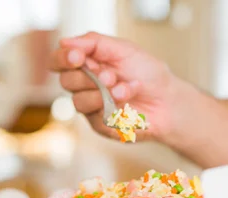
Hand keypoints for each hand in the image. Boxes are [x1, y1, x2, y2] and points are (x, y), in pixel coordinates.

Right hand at [51, 32, 176, 139]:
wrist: (168, 101)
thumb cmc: (148, 74)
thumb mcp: (123, 50)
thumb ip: (94, 43)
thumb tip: (64, 41)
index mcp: (87, 63)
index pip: (59, 61)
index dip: (62, 58)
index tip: (77, 57)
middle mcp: (85, 85)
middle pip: (66, 81)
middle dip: (88, 77)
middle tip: (111, 75)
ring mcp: (91, 107)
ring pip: (78, 102)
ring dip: (103, 93)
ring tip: (125, 89)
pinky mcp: (100, 125)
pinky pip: (94, 118)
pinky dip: (114, 108)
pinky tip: (129, 104)